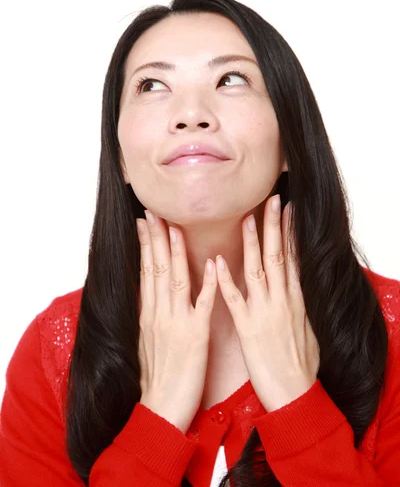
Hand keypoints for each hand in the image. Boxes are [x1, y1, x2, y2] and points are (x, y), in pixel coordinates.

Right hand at [136, 211, 217, 433]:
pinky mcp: (195, 336)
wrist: (158, 411)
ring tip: (176, 225)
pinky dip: (206, 284)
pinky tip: (210, 264)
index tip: (145, 221)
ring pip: (175, 279)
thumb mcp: (146, 341)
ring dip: (176, 251)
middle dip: (156, 237)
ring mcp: (176, 323)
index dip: (146, 244)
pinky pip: (201, 305)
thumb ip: (149, 314)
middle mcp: (159, 313)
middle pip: (157, 268)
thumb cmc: (155, 378)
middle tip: (155, 211)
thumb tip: (149, 292)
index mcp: (148, 314)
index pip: (146, 271)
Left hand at [215, 195, 319, 411]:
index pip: (292, 258)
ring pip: (257, 271)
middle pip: (277, 256)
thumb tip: (295, 286)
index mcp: (295, 300)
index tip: (286, 209)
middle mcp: (281, 301)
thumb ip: (297, 305)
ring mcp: (264, 312)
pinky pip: (235, 300)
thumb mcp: (306, 329)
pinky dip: (226, 281)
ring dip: (251, 244)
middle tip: (272, 200)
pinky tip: (217, 263)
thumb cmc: (300, 365)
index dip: (289, 232)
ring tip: (246, 219)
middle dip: (274, 226)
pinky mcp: (248, 328)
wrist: (295, 394)